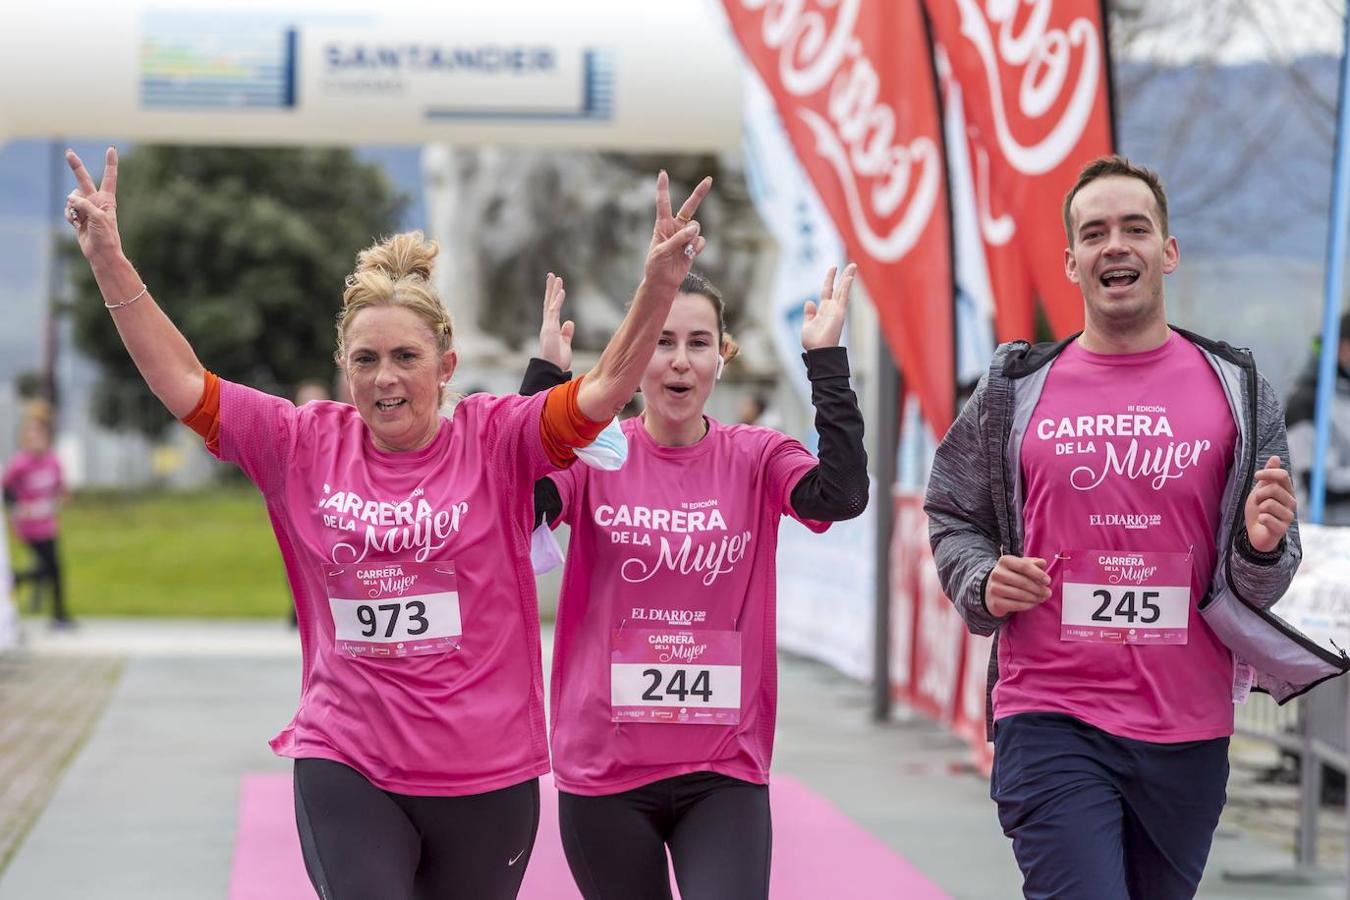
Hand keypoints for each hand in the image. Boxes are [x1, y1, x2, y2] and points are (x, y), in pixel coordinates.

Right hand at [65, 147, 122, 262]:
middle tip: (68, 152)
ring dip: (72, 208)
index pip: (109, 177)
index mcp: (107, 199)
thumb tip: (70, 198)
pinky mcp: (78, 217)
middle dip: (75, 166)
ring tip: (80, 219)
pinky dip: (69, 216)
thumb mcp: (97, 217)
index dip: (110, 163)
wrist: (101, 253)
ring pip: (71, 198)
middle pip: (83, 180)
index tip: (111, 149)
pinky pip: (68, 210)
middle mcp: (96, 201)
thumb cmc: (106, 235)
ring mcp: (86, 208)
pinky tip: (76, 224)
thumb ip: (83, 203)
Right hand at [539, 273, 574, 370]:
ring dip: (553, 290)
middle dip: (550, 289)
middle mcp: (547, 324)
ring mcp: (548, 326)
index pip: (552, 309)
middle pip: (548, 302)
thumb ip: (566, 333)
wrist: (552, 369)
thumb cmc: (558, 360)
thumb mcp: (565, 344)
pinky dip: (557, 300)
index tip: (557, 287)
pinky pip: (554, 311)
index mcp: (551, 328)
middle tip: (552, 275)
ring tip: (556, 277)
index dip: (554, 297)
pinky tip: (561, 291)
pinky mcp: (550, 328)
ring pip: (550, 303)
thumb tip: (570, 322)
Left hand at [643, 170, 711, 290]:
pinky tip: (689, 255)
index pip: (663, 203)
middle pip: (690, 206)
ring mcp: (685, 236)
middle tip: (709, 180)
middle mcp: (675, 227)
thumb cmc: (656, 266)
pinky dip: (696, 248)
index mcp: (662, 225)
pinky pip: (701, 241)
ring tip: (683, 250)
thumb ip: (677, 239)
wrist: (663, 282)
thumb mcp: (661, 251)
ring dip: (692, 238)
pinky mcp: (693, 247)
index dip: (663, 188)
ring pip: (697, 228)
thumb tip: (694, 230)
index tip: (663, 173)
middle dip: (700, 193)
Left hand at [801, 263, 856, 350]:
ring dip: (848, 277)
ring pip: (844, 289)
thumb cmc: (813, 342)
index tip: (833, 268)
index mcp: (824, 310)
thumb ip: (809, 313)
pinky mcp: (840, 313)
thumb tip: (809, 302)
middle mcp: (832, 308)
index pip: (828, 290)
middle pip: (839, 288)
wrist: (818, 350)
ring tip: (853, 265)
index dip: (830, 279)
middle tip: (851, 265)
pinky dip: (847, 287)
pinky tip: (849, 277)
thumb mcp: (808, 325)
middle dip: (844, 276)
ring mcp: (837, 310)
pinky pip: (844, 297)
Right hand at [984, 555, 1051, 617]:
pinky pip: (1016, 605)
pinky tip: (1033, 603)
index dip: (1038, 574)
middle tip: (1047, 593)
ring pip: (1020, 594)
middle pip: (1023, 582)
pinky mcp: (995, 602)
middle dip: (1039, 588)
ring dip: (1035, 598)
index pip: (1024, 566)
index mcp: (1004, 561)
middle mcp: (997, 573)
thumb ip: (1033, 563)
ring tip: (1041, 598)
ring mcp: (994, 588)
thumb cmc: (1012, 575)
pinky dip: (1028, 605)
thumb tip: (1042, 563)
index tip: (1047, 581)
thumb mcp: (1021, 566)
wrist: (992, 589)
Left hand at [1245, 455, 1296, 551]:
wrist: (1256, 532)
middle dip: (1259, 494)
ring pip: (1269, 503)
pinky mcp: (1282, 528)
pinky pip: (1266, 518)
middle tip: (1258, 502)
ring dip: (1259, 508)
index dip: (1268, 472)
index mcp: (1287, 491)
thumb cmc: (1259, 509)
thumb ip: (1269, 475)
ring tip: (1261, 513)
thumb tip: (1276, 457)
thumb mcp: (1261, 489)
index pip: (1283, 475)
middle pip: (1274, 488)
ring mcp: (1288, 516)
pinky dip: (1260, 518)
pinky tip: (1262, 522)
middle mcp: (1291, 502)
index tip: (1256, 475)